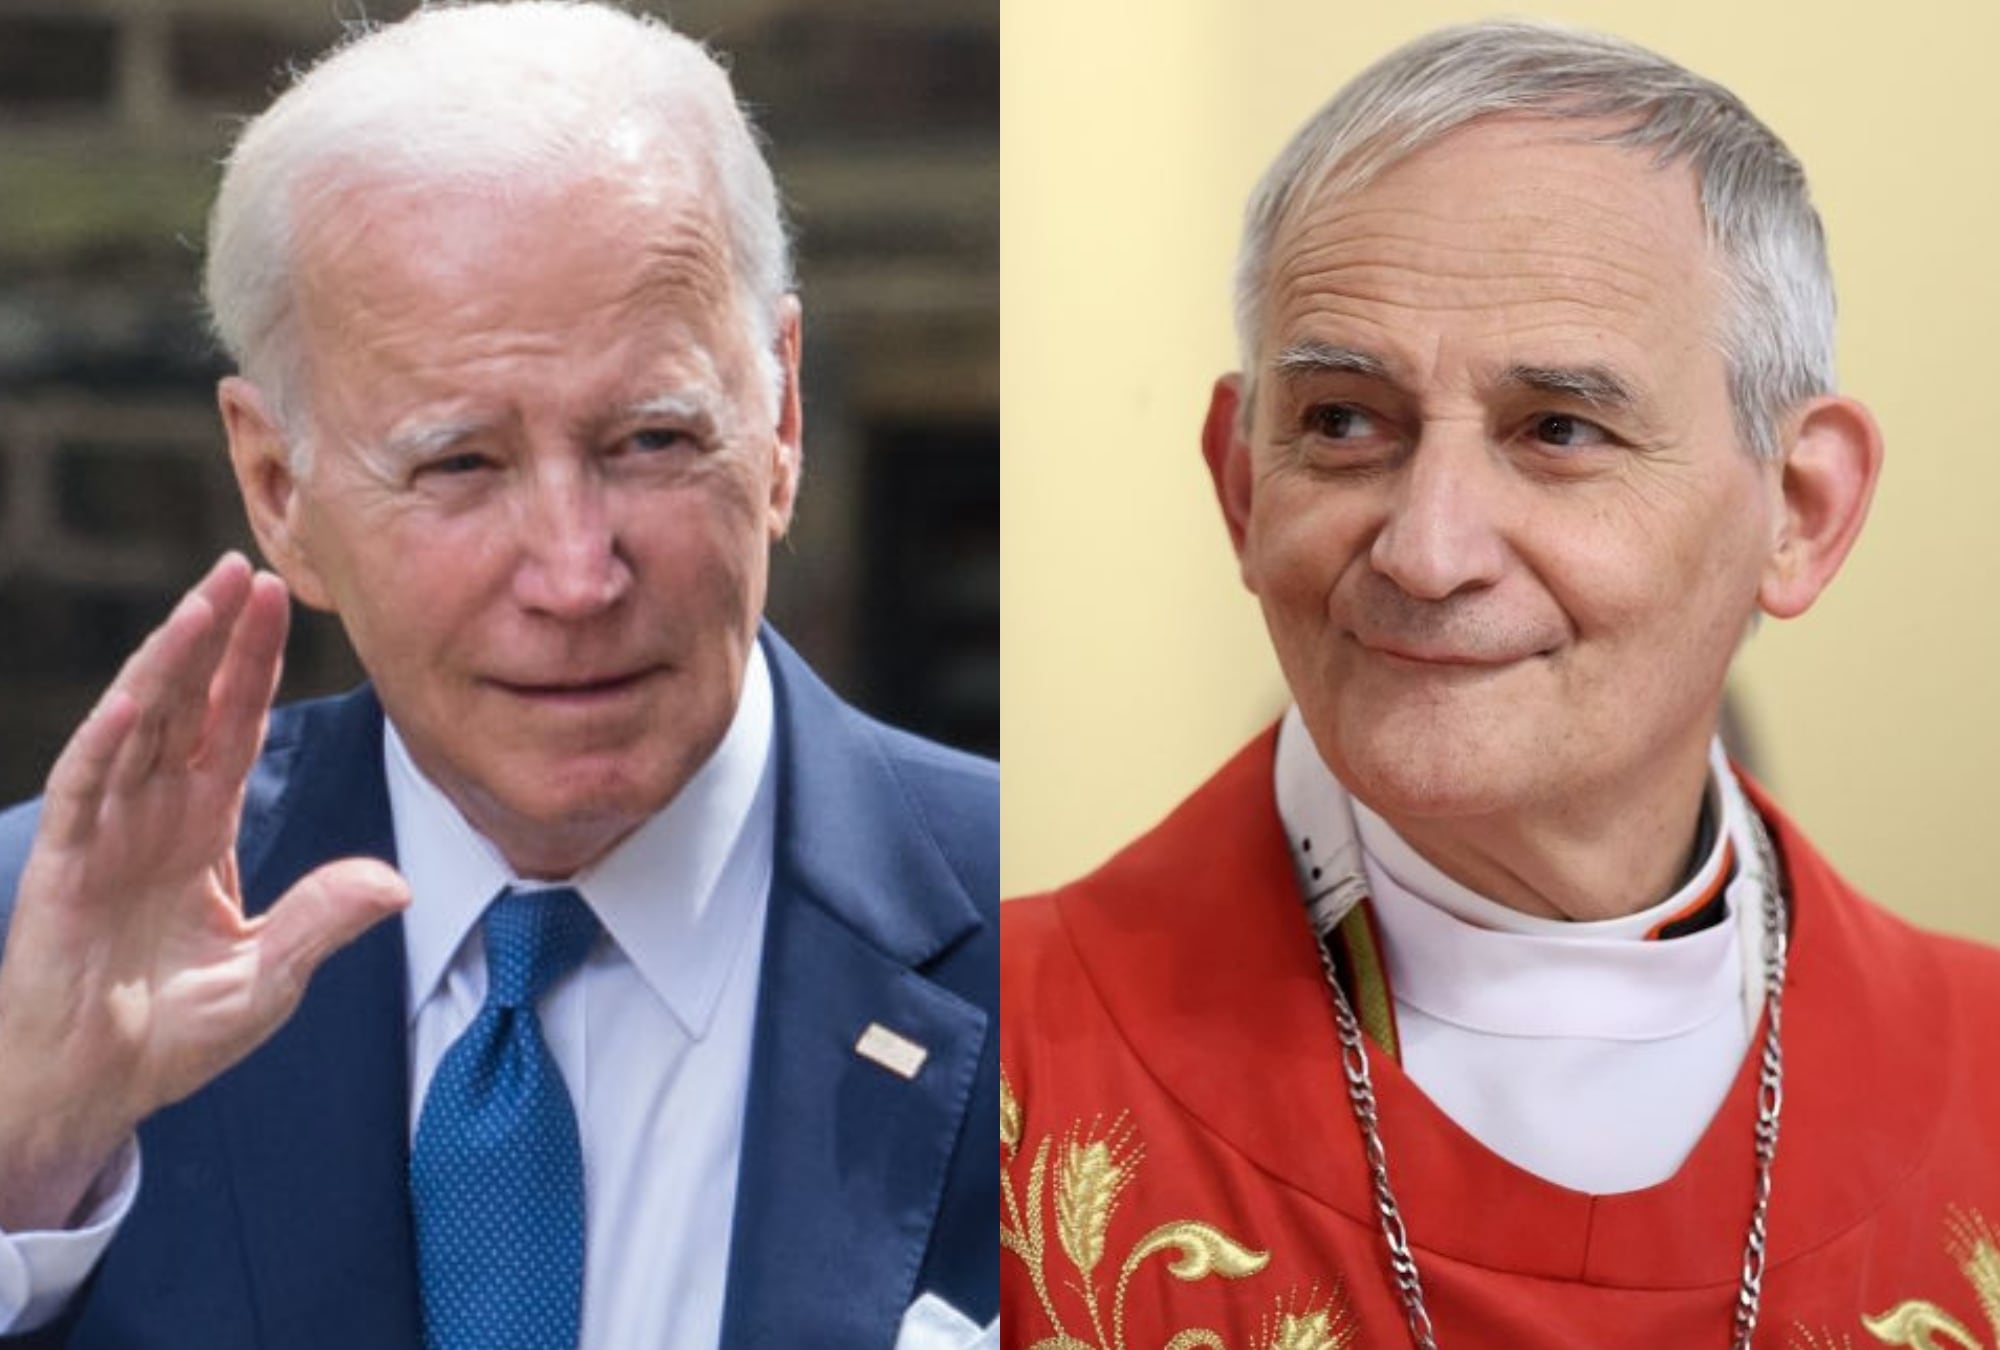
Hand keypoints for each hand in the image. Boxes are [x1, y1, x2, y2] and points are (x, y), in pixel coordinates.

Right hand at [0, 553, 409, 1230]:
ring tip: (202, 600)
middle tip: (245, 566)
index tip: (279, 602)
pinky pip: (86, 788)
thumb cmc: (170, 1037)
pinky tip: (137, 693)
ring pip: (138, 725)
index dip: (255, 666)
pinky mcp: (62, 865)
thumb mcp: (269, 979)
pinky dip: (108, 738)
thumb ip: (322, 923)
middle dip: (216, 636)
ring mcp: (104, 834)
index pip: (233, 728)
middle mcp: (152, 816)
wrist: (92, 1093)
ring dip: (169, 661)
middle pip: (188, 706)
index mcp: (201, 830)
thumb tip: (396, 883)